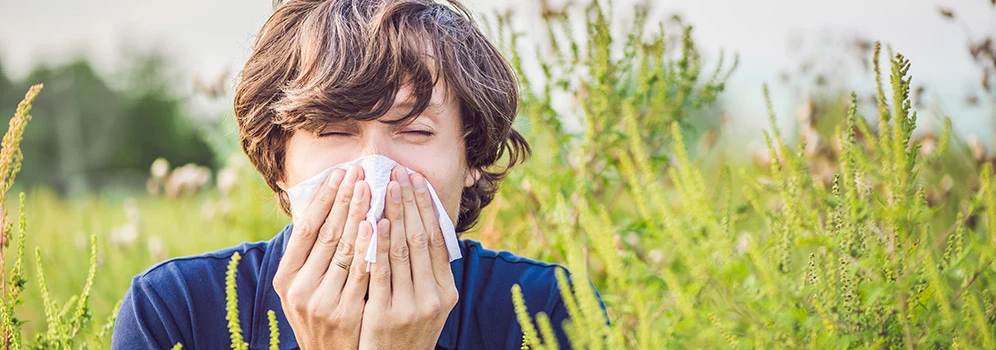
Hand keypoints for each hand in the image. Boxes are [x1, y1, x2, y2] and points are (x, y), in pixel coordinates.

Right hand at [272, 164, 375, 349]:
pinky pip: (360, 273)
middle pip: (325, 234)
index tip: (339, 173)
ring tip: (369, 187)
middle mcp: (299, 289)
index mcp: (285, 277)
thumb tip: (324, 205)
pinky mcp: (345, 314)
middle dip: (344, 199)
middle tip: (359, 171)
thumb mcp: (303, 286)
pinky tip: (375, 224)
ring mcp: (321, 302)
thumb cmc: (321, 313)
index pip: (305, 228)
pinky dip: (367, 246)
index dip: (323, 199)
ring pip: (343, 250)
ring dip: (357, 215)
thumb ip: (310, 254)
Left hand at [359, 166, 458, 348]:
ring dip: (393, 214)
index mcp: (446, 290)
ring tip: (386, 187)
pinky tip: (372, 222)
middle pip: (421, 239)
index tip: (416, 179)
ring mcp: (411, 307)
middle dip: (409, 202)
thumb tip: (423, 225)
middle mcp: (434, 297)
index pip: (438, 239)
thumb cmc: (407, 331)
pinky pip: (380, 273)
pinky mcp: (385, 315)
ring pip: (401, 251)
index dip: (427, 207)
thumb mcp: (427, 303)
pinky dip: (377, 244)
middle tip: (399, 172)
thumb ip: (426, 271)